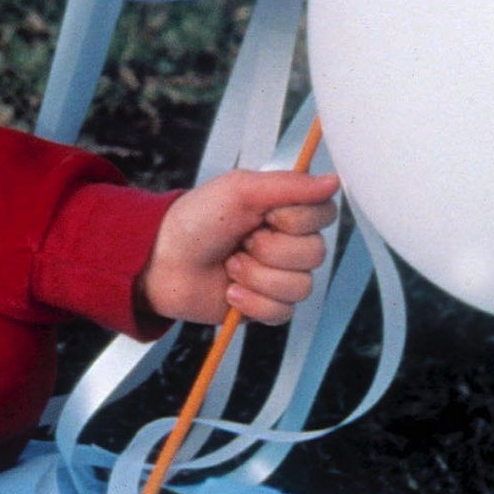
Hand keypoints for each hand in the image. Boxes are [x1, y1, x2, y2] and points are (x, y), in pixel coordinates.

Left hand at [138, 171, 340, 327]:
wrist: (159, 262)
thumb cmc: (194, 221)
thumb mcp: (238, 191)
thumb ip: (288, 186)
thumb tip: (334, 180)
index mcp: (284, 210)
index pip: (324, 214)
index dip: (294, 219)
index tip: (264, 215)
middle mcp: (287, 242)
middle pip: (315, 254)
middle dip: (269, 249)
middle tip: (240, 242)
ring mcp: (278, 276)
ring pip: (301, 287)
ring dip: (257, 276)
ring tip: (230, 265)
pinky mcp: (266, 306)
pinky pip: (282, 312)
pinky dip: (251, 302)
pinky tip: (229, 291)